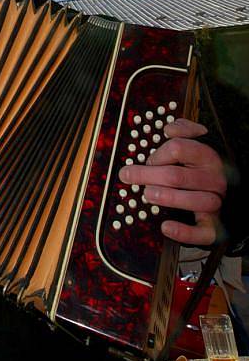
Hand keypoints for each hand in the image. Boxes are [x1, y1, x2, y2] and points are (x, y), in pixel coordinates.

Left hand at [118, 118, 225, 245]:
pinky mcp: (214, 225)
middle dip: (148, 175)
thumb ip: (185, 130)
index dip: (156, 154)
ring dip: (167, 198)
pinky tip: (166, 226)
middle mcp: (214, 179)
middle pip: (177, 176)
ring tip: (147, 195)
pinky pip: (203, 232)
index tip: (146, 160)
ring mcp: (216, 202)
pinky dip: (184, 232)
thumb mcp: (198, 142)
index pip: (178, 149)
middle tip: (129, 176)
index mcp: (207, 156)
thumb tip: (170, 129)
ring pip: (195, 201)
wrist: (230, 193)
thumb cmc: (202, 166)